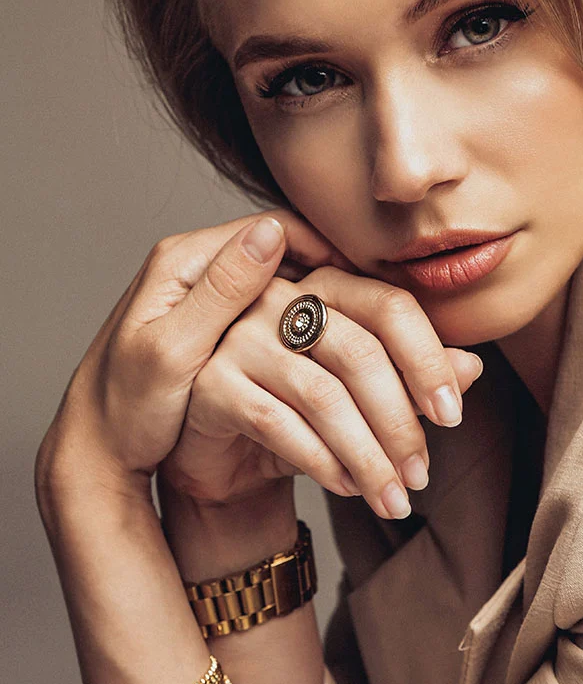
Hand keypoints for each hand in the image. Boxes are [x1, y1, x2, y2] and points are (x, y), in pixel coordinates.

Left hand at [36, 208, 357, 496]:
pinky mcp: (220, 329)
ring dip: (329, 306)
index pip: (273, 229)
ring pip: (287, 286)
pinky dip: (310, 331)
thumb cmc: (124, 408)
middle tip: (383, 305)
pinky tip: (340, 354)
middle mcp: (200, 269)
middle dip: (337, 278)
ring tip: (372, 330)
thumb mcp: (171, 351)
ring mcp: (210, 298)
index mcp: (185, 261)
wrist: (97, 454)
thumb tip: (271, 231)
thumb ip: (221, 292)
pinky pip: (278, 316)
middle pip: (286, 254)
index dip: (328, 248)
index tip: (369, 277)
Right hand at [159, 262, 483, 520]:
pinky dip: (322, 461)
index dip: (427, 361)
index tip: (452, 415)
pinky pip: (278, 423)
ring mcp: (241, 338)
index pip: (389, 307)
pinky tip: (347, 487)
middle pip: (359, 352)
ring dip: (367, 456)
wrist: (227, 453)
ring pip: (323, 395)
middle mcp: (280, 299)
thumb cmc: (300, 411)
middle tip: (421, 474)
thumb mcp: (362, 392)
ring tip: (393, 497)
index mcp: (326, 285)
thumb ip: (412, 372)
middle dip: (400, 422)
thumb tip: (472, 368)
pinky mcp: (213, 383)